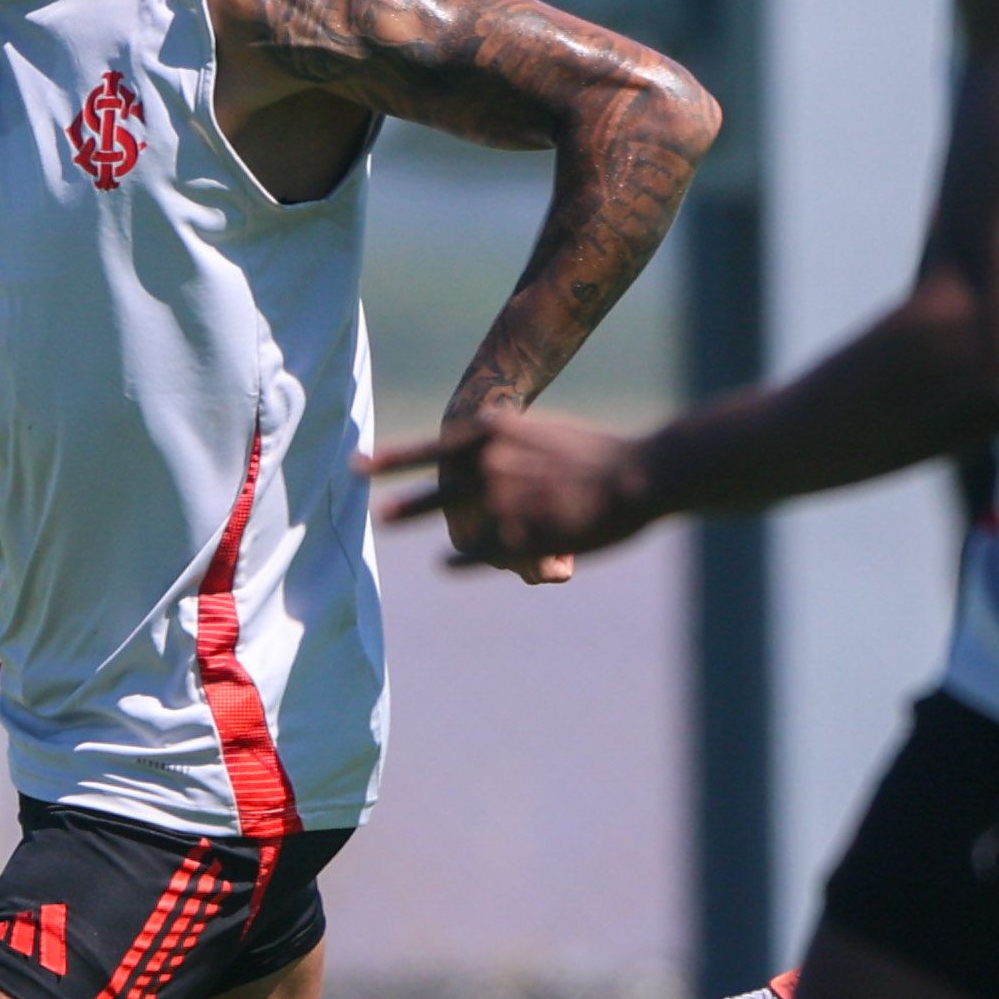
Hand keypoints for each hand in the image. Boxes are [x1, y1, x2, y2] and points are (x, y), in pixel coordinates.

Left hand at [367, 401, 652, 582]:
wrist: (640, 471)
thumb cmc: (598, 452)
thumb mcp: (543, 434)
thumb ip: (510, 445)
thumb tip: (486, 445)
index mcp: (494, 436)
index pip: (431, 449)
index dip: (392, 459)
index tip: (358, 466)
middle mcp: (488, 467)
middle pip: (439, 495)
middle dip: (406, 507)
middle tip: (377, 516)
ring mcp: (502, 505)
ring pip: (468, 532)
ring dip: (469, 538)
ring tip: (453, 537)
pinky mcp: (521, 540)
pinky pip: (480, 555)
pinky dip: (465, 560)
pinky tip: (443, 564)